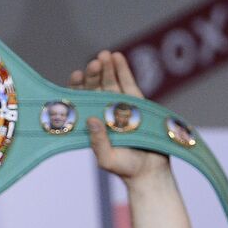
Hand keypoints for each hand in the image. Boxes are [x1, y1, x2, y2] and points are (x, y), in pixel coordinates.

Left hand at [70, 50, 166, 181]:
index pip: (81, 102)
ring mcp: (120, 107)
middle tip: (94, 63)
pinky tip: (117, 57)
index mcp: (92, 125)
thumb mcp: (107, 159)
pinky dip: (123, 70)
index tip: (76, 75)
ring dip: (107, 68)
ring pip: (110, 83)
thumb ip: (98, 143)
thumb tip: (91, 120)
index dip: (77, 88)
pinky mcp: (137, 104)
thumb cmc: (126, 170)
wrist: (151, 172)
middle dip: (94, 75)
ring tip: (105, 55)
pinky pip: (128, 84)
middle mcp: (104, 114)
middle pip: (95, 89)